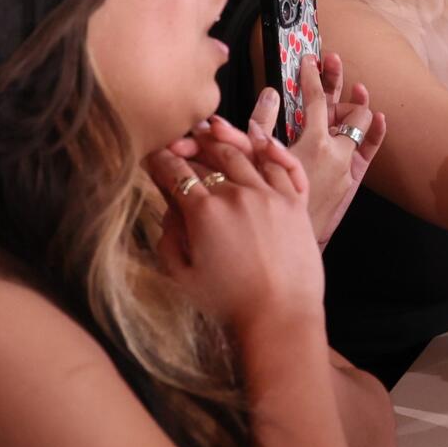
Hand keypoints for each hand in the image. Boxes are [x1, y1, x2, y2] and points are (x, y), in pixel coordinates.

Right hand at [141, 130, 322, 335]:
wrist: (280, 315)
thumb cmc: (229, 303)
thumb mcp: (183, 276)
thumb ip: (169, 238)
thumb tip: (170, 210)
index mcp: (204, 211)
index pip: (176, 172)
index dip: (160, 161)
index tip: (152, 158)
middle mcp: (238, 194)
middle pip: (210, 155)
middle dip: (191, 143)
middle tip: (181, 140)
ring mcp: (270, 195)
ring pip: (245, 154)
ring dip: (226, 139)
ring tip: (213, 131)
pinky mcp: (295, 203)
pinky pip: (283, 166)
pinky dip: (270, 150)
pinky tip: (260, 143)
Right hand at [243, 53, 386, 244]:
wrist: (292, 238)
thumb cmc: (272, 199)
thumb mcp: (259, 159)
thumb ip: (263, 123)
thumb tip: (271, 94)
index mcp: (313, 141)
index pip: (314, 98)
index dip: (310, 75)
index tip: (308, 58)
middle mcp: (337, 150)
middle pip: (344, 106)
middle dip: (337, 81)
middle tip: (332, 60)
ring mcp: (348, 163)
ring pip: (360, 124)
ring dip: (356, 105)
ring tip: (355, 88)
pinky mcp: (355, 177)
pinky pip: (372, 148)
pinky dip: (376, 131)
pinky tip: (379, 117)